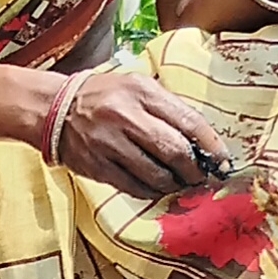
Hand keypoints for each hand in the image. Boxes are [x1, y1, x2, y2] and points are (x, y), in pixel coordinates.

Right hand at [58, 74, 232, 199]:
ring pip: (156, 175)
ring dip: (175, 184)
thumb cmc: (104, 96)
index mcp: (141, 92)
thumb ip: (169, 108)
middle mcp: (125, 117)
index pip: (189, 122)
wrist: (54, 108)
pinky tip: (155, 186)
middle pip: (175, 152)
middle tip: (200, 175)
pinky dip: (152, 191)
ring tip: (178, 182)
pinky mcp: (97, 166)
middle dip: (195, 170)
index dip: (212, 146)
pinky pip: (134, 187)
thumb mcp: (137, 87)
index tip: (222, 161)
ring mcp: (108, 144)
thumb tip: (204, 142)